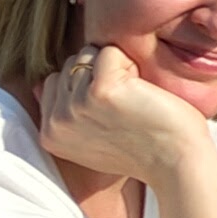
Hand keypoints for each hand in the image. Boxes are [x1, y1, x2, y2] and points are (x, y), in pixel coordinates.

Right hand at [36, 43, 206, 184]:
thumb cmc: (144, 148)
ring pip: (90, 54)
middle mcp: (57, 121)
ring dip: (118, 68)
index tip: (113, 111)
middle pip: (71, 64)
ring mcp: (76, 105)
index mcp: (50, 134)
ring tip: (135, 99)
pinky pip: (111, 52)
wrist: (177, 165)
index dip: (88, 84)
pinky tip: (143, 92)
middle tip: (127, 106)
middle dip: (102, 73)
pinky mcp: (101, 90)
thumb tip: (39, 83)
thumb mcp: (91, 139)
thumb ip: (66, 114)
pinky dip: (132, 63)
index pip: (55, 80)